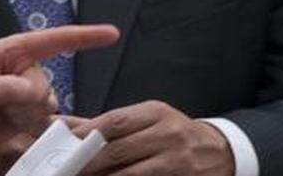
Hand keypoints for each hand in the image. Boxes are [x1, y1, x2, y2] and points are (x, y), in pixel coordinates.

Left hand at [0, 25, 119, 175]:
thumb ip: (6, 88)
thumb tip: (37, 92)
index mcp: (8, 52)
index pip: (51, 40)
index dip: (83, 37)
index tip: (111, 33)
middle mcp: (20, 70)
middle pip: (46, 82)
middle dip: (27, 98)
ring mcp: (23, 94)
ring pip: (47, 104)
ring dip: (26, 115)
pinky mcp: (23, 117)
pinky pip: (43, 121)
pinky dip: (32, 126)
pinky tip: (10, 127)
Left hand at [70, 101, 233, 175]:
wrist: (222, 152)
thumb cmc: (172, 134)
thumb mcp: (145, 120)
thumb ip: (104, 124)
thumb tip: (61, 124)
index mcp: (155, 113)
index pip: (113, 122)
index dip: (84, 135)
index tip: (61, 146)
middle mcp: (167, 134)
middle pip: (118, 149)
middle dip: (87, 162)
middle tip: (63, 170)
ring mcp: (177, 161)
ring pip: (130, 174)